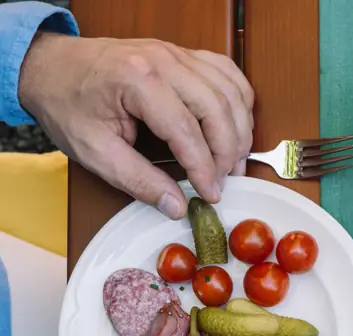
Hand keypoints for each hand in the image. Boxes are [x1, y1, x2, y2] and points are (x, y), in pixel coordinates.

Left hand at [17, 34, 253, 218]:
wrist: (51, 66)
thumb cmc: (67, 104)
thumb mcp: (93, 151)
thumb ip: (137, 180)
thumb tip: (176, 206)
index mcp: (136, 80)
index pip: (186, 130)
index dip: (204, 168)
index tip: (211, 194)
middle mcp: (163, 60)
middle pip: (217, 109)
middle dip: (228, 153)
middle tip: (225, 182)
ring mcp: (177, 53)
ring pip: (231, 93)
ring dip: (241, 131)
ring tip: (234, 162)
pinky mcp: (185, 55)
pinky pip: (229, 74)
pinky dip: (241, 102)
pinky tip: (236, 126)